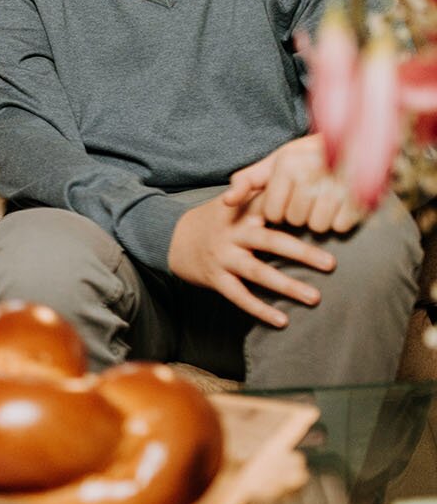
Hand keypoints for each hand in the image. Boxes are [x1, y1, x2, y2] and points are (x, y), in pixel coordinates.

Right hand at [167, 197, 334, 326]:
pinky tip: (282, 320)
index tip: (326, 215)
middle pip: (270, 241)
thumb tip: (304, 183)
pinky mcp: (215, 278)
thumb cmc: (215, 220)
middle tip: (331, 264)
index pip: (272, 206)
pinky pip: (239, 296)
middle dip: (302, 252)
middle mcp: (232, 233)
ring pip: (257, 271)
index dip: (297, 209)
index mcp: (241, 210)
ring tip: (314, 297)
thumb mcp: (234, 201)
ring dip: (286, 285)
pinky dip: (260, 309)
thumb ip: (263, 194)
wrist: (171, 238)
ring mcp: (222, 256)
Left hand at [222, 135, 364, 233]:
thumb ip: (247, 181)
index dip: (281, 211)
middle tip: (312, 197)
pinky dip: (341, 221)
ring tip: (326, 200)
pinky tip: (342, 204)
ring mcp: (336, 183)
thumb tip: (227, 202)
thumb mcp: (274, 163)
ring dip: (321, 219)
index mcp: (286, 163)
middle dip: (302, 214)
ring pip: (317, 226)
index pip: (273, 213)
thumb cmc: (307, 158)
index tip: (290, 197)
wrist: (355, 144)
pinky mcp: (361, 195)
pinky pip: (340, 226)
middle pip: (295, 220)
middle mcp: (309, 171)